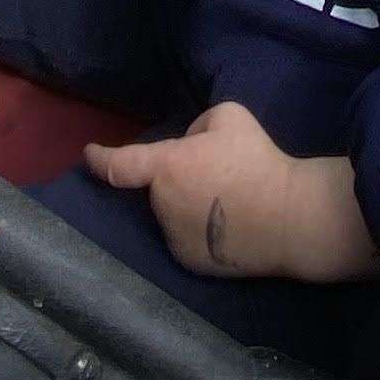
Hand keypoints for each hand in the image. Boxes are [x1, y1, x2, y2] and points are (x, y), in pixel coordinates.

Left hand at [85, 102, 379, 283]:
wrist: (289, 217)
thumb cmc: (258, 161)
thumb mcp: (228, 117)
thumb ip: (199, 125)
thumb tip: (193, 144)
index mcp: (166, 168)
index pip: (119, 165)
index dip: (100, 158)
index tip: (90, 155)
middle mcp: (162, 206)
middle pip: (160, 187)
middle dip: (179, 178)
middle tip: (218, 173)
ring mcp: (175, 238)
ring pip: (173, 214)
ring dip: (188, 206)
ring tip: (231, 201)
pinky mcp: (192, 262)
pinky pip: (187, 239)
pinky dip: (200, 231)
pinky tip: (231, 224)